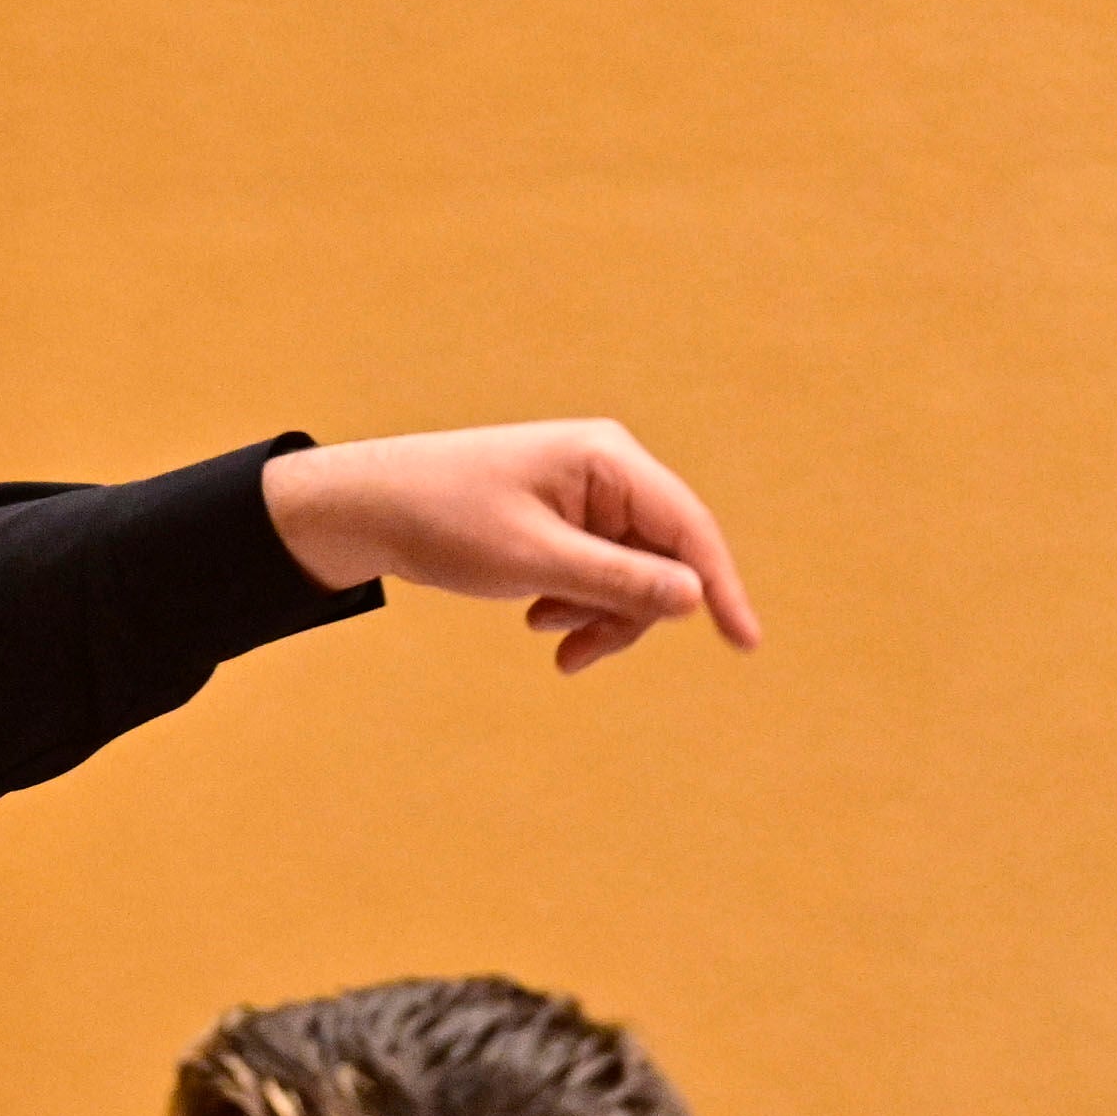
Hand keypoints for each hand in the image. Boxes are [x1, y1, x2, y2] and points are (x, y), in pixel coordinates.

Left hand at [259, 421, 763, 672]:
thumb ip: (617, 580)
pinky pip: (600, 571)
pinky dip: (579, 604)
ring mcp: (589, 494)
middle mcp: (608, 469)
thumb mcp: (535, 559)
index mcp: (609, 458)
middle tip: (577, 657)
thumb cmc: (447, 519)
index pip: (688, 528)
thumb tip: (693, 598)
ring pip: (631, 574)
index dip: (719, 588)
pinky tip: (537, 618)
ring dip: (598, 615)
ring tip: (546, 634)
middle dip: (628, 614)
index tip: (744, 643)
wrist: (372, 508)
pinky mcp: (568, 518)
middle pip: (662, 559)